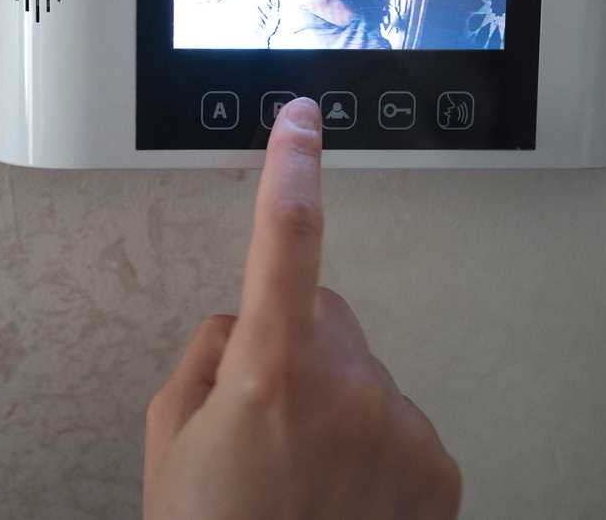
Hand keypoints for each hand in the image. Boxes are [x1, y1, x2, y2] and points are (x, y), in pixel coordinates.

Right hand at [144, 98, 460, 518]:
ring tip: (299, 467)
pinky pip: (396, 412)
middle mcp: (347, 387)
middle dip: (292, 340)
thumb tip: (241, 322)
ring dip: (333, 394)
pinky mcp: (437, 463)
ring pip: (360, 365)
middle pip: (322, 310)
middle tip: (262, 417)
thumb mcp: (167, 436)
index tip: (300, 122)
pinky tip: (340, 487)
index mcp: (269, 369)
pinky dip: (371, 435)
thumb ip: (206, 353)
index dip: (289, 171)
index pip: (284, 240)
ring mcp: (400, 425)